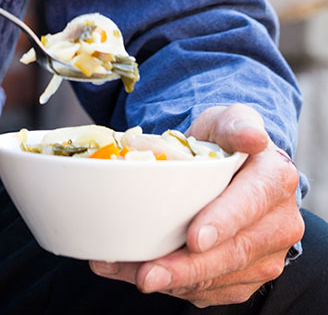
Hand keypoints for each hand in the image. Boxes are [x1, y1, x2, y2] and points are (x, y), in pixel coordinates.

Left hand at [89, 104, 303, 306]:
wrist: (228, 167)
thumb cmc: (223, 143)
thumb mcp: (226, 121)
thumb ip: (236, 123)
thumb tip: (251, 137)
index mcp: (275, 180)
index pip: (252, 203)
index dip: (224, 222)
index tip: (194, 238)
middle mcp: (278, 221)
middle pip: (235, 252)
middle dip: (189, 267)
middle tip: (149, 274)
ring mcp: (265, 253)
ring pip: (220, 278)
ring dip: (174, 281)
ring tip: (132, 274)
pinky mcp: (246, 276)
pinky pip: (211, 290)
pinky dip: (175, 286)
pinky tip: (141, 275)